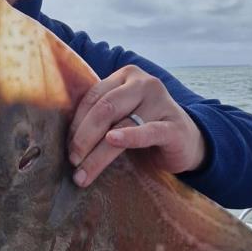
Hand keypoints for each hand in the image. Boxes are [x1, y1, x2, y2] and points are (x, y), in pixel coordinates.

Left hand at [67, 65, 207, 186]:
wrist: (186, 142)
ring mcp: (162, 102)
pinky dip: (130, 137)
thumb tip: (65, 140)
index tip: (66, 148)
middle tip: (72, 162)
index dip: (75, 124)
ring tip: (83, 174)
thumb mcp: (121, 116)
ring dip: (98, 153)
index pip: (92, 97)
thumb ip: (100, 117)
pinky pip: (149, 131)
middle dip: (83, 138)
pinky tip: (113, 141)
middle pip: (104, 109)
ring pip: (121, 125)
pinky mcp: (174, 125)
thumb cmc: (145, 128)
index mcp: (126, 76)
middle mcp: (144, 84)